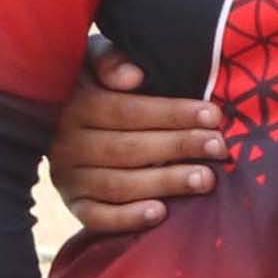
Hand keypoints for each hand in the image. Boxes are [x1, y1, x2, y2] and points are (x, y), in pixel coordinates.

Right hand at [47, 43, 222, 233]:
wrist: (58, 122)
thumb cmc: (99, 87)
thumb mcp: (96, 62)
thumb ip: (110, 60)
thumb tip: (132, 76)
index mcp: (74, 104)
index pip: (126, 111)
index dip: (171, 114)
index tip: (213, 115)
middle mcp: (66, 142)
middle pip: (127, 148)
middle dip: (178, 147)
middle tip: (219, 147)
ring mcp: (67, 176)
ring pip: (117, 184)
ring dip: (164, 182)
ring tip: (206, 179)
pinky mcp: (74, 203)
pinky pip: (96, 216)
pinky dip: (127, 218)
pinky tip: (161, 212)